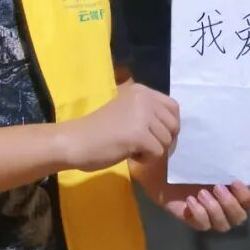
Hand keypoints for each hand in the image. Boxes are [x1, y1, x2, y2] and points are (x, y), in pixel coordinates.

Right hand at [60, 83, 179, 172]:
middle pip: (173, 125)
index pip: (173, 107)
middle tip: (143, 146)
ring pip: (167, 141)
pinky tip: (130, 155)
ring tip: (132, 149)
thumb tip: (173, 129)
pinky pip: (157, 153)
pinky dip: (146, 159)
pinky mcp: (139, 135)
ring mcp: (142, 116)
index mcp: (142, 91)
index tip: (156, 136)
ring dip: (152, 150)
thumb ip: (148, 113)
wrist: (75, 141)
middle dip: (163, 140)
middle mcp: (145, 98)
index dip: (170, 125)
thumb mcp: (127, 111)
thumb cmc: (98, 130)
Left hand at [132, 154, 249, 232]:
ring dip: (216, 210)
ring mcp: (206, 212)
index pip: (247, 201)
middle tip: (216, 188)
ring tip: (201, 193)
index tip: (235, 181)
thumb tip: (229, 141)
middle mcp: (220, 202)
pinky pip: (202, 226)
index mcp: (228, 187)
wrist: (154, 163)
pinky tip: (189, 200)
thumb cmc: (179, 154)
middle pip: (239, 217)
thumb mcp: (198, 151)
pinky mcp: (190, 218)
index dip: (245, 196)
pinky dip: (199, 214)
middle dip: (230, 204)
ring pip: (223, 225)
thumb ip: (215, 152)